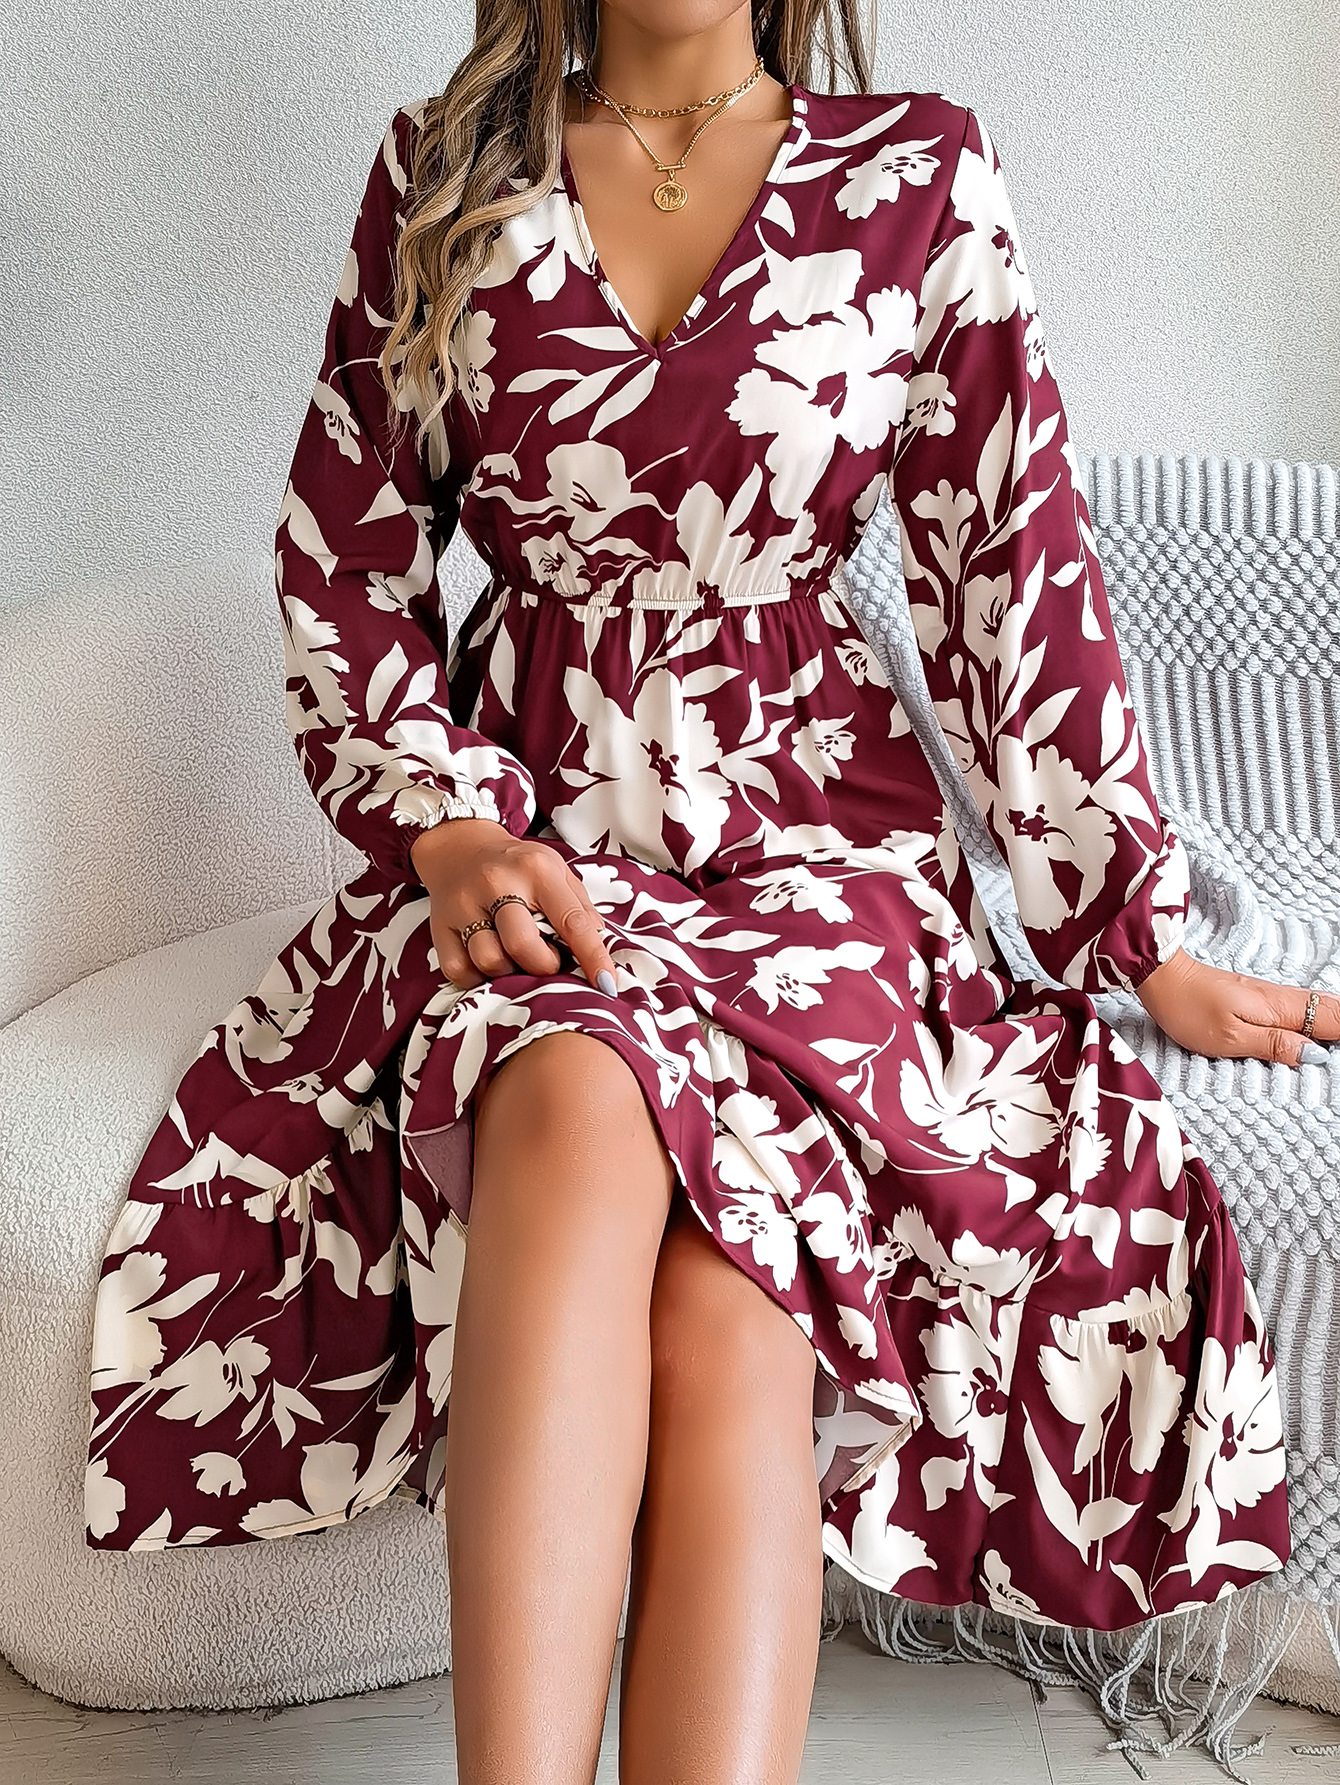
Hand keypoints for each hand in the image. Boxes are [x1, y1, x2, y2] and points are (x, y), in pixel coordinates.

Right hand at [409, 816, 618, 994]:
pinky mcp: (440, 925)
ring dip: (508, 972)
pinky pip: (458, 970)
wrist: (459, 847)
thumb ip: (580, 908)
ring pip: (489, 961)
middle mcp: (497, 884)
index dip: (593, 957)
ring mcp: (464, 905)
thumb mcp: (556, 871)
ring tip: (513, 957)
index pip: (572, 921)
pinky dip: (477, 977)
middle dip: (543, 966)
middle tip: (546, 961)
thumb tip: (601, 949)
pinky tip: (487, 962)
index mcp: (536, 870)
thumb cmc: (516, 866)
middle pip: (523, 946)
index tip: (607, 984)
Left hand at [1135, 945, 1339, 1067]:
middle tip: (1337, 1057)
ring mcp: (1272, 997)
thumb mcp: (1230, 1037)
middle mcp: (1282, 999)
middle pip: (1332, 1010)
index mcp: (1281, 1008)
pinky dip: (1314, 1020)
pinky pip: (1299, 1009)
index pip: (1333, 1018)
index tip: (1339, 1058)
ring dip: (1332, 1025)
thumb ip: (1274, 1045)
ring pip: (1317, 1008)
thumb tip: (1315, 1055)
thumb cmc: (1188, 1008)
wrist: (1163, 978)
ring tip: (1332, 1049)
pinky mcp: (1258, 999)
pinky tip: (1315, 1034)